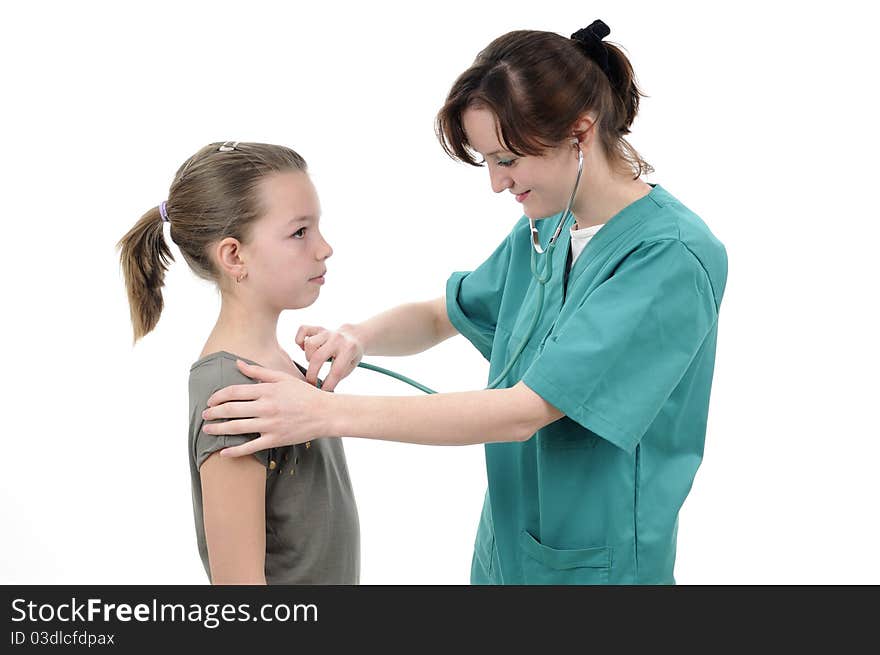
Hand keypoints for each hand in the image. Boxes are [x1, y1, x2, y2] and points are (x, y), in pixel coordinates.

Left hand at [201, 360, 329, 456]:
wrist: (325, 413)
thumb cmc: (304, 394)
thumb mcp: (282, 378)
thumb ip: (258, 371)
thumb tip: (237, 363)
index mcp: (266, 390)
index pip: (234, 392)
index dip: (218, 396)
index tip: (210, 400)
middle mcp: (266, 407)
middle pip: (231, 409)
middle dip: (213, 413)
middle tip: (204, 415)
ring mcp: (270, 424)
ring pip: (237, 428)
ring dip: (218, 429)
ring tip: (207, 430)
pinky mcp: (275, 439)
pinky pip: (250, 447)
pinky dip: (235, 451)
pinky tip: (223, 452)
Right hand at [295, 324, 363, 391]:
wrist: (354, 336)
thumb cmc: (350, 356)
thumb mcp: (351, 366)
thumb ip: (338, 375)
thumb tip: (322, 390)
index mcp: (349, 349)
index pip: (336, 371)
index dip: (328, 384)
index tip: (323, 391)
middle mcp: (337, 338)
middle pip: (317, 357)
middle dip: (312, 374)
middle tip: (312, 382)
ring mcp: (327, 331)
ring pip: (309, 344)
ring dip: (308, 356)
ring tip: (313, 361)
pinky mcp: (318, 328)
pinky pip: (302, 330)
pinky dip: (299, 340)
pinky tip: (304, 348)